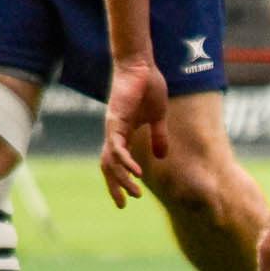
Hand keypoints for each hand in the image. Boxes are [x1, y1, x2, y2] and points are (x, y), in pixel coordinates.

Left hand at [100, 58, 167, 206]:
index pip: (115, 162)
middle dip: (115, 187)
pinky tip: (136, 173)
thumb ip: (159, 137)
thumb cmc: (147, 87)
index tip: (128, 198)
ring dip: (123, 179)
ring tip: (135, 192)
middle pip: (107, 166)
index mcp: (122, 133)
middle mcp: (113, 133)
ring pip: (111, 161)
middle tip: (124, 204)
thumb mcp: (157, 118)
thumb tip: (162, 156)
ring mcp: (113, 128)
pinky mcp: (116, 121)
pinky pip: (117, 147)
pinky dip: (125, 162)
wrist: (141, 65)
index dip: (119, 181)